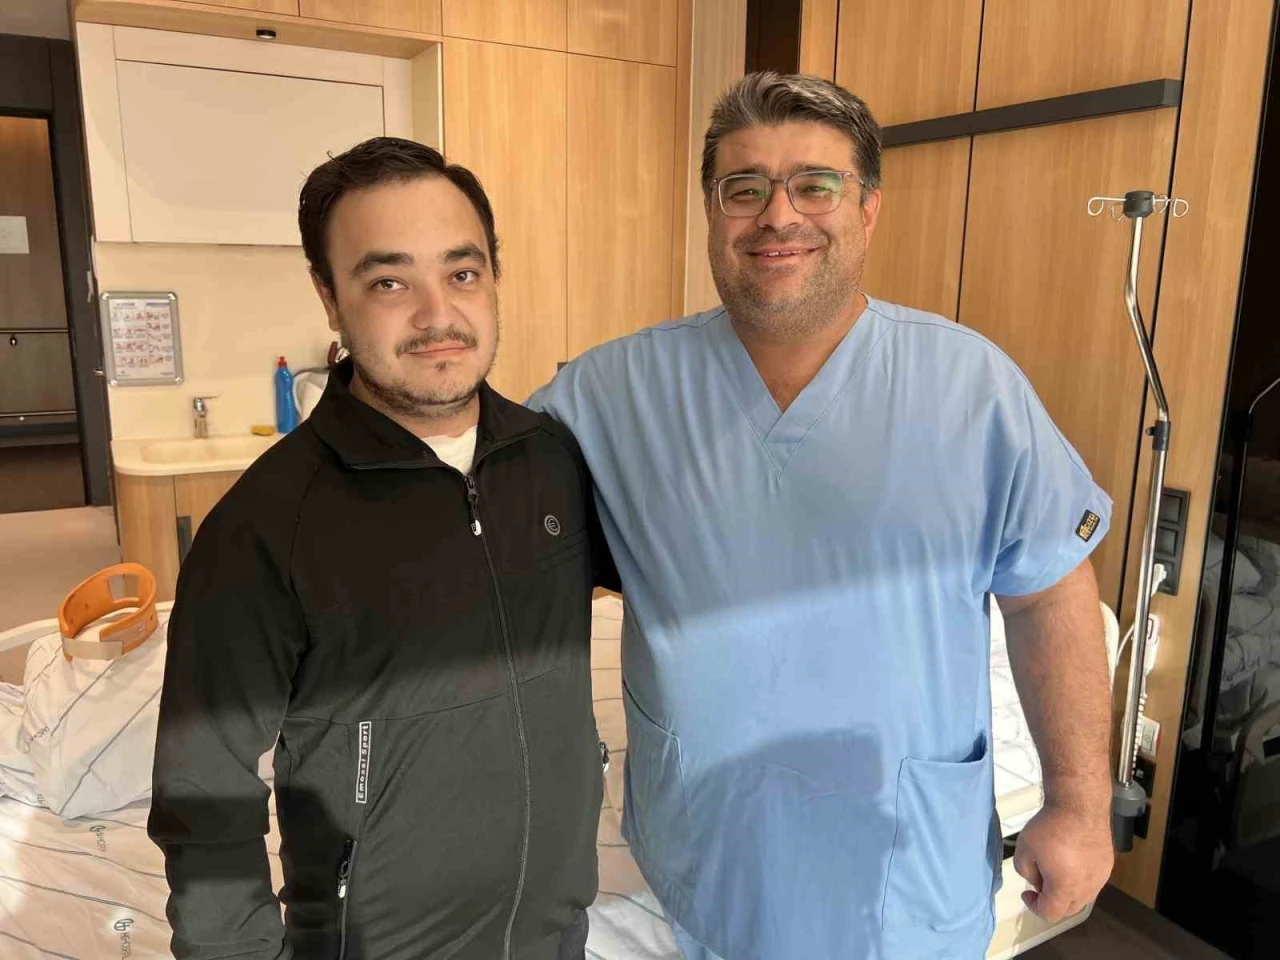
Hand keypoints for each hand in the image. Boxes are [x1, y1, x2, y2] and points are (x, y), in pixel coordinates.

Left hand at [1012, 800, 1113, 922]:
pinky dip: (1079, 880)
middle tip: (1039, 883)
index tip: (1027, 892)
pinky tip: (1070, 861)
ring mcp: (1101, 877)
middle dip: (1051, 901)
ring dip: (1067, 892)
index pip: (1050, 913)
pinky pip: (1092, 882)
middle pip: (1068, 909)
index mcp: (1065, 887)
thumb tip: (1036, 880)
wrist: (1079, 805)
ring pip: (1082, 897)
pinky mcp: (1108, 864)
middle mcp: (1087, 887)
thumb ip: (1025, 872)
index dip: (1034, 906)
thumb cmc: (1050, 826)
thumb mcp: (1024, 849)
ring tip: (1054, 870)